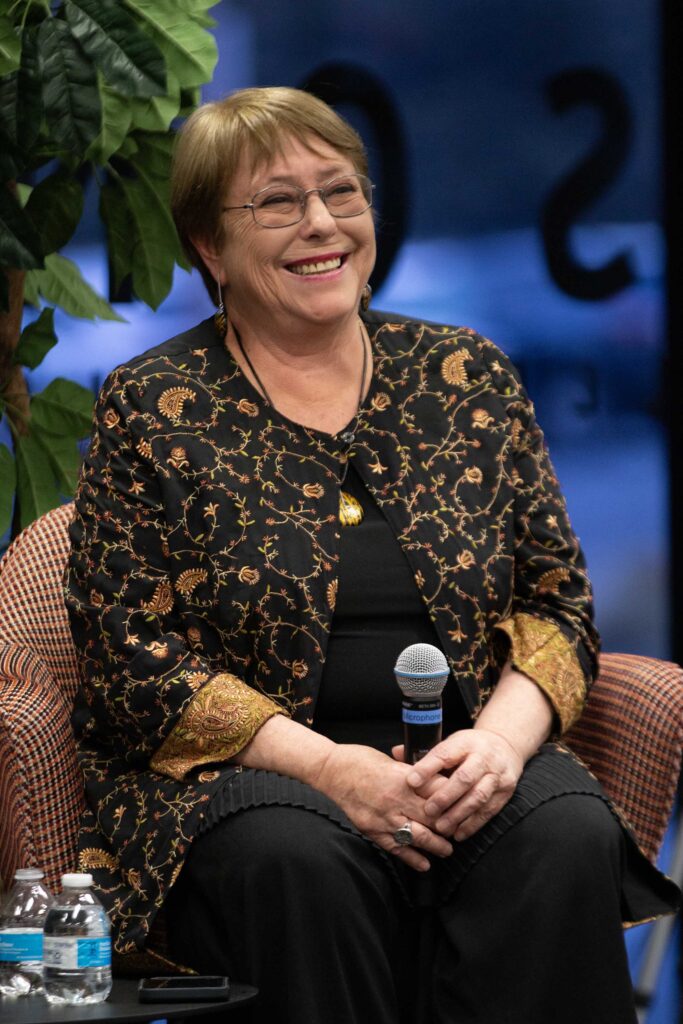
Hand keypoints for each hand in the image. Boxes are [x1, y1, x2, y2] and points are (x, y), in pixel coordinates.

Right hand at [315, 743, 452, 871]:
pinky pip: (396, 848)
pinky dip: (412, 858)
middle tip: (460, 832)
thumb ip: (414, 776)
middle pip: (431, 818)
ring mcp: (383, 818)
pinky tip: (424, 864)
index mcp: (403, 779)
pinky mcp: (372, 830)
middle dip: (449, 827)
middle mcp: (395, 801)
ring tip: (447, 850)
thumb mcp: (393, 762)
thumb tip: (437, 784)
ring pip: (417, 837)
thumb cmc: (362, 760)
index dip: (452, 801)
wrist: (332, 771)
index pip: (436, 794)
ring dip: (436, 846)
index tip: (463, 806)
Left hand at [398, 728, 523, 840]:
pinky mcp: (505, 792)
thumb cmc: (468, 748)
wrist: (505, 745)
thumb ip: (426, 752)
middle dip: (444, 796)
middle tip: (427, 811)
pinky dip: (473, 824)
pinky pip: (489, 810)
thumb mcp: (450, 742)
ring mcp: (497, 775)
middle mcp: (483, 757)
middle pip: (464, 778)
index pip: (444, 754)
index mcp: (465, 742)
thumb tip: (396, 752)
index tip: (410, 781)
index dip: (427, 768)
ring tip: (441, 828)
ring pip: (478, 796)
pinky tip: (459, 833)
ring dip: (458, 814)